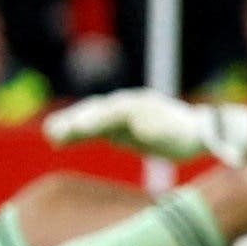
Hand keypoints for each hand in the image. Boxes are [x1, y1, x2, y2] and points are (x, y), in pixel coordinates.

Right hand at [46, 88, 246, 161]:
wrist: (193, 131)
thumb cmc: (193, 137)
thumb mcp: (191, 138)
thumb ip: (182, 136)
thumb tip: (150, 131)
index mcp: (150, 107)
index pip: (125, 110)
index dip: (107, 118)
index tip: (92, 127)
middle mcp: (133, 105)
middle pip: (104, 110)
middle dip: (85, 120)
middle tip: (65, 131)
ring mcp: (120, 114)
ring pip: (92, 116)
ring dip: (73, 124)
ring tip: (53, 134)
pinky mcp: (112, 127)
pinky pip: (89, 128)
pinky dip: (73, 132)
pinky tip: (56, 139)